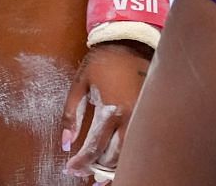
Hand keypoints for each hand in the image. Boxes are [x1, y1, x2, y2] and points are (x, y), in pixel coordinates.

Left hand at [61, 42, 149, 179]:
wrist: (129, 43)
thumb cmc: (101, 62)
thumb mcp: (79, 85)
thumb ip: (70, 115)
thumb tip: (65, 144)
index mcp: (110, 110)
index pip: (94, 146)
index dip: (82, 162)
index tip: (71, 170)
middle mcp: (129, 117)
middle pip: (114, 156)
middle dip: (98, 168)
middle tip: (86, 175)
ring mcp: (143, 117)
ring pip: (130, 152)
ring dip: (115, 166)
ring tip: (101, 174)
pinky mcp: (150, 113)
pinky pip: (139, 141)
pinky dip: (128, 153)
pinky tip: (119, 158)